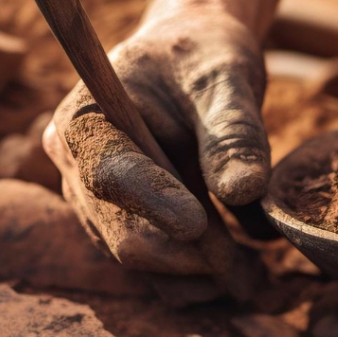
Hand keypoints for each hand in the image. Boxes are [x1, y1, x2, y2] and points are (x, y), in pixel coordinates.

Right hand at [44, 0, 312, 273]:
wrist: (196, 61)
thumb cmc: (203, 56)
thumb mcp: (225, 76)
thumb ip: (233, 130)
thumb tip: (242, 190)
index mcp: (84, 120)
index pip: (108, 173)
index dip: (152, 202)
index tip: (200, 224)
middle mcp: (78, 170)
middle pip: (123, 236)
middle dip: (190, 256)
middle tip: (254, 270)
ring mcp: (99, 207)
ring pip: (145, 264)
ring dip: (202, 278)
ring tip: (259, 276)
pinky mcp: (127, 230)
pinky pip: (159, 273)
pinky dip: (203, 280)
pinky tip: (246, 271)